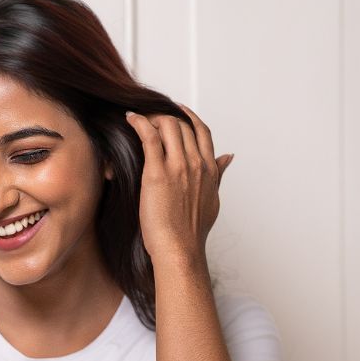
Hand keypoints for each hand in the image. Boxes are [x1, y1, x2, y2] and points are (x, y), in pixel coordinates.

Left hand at [124, 103, 232, 264]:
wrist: (180, 249)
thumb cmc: (192, 232)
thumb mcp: (213, 200)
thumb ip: (219, 175)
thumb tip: (229, 157)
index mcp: (210, 169)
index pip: (202, 131)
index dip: (189, 117)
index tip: (178, 111)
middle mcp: (197, 163)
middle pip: (183, 125)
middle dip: (165, 117)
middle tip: (150, 119)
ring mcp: (178, 166)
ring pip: (168, 125)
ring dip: (152, 118)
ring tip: (139, 121)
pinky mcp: (157, 173)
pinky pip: (149, 137)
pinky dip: (139, 123)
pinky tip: (130, 119)